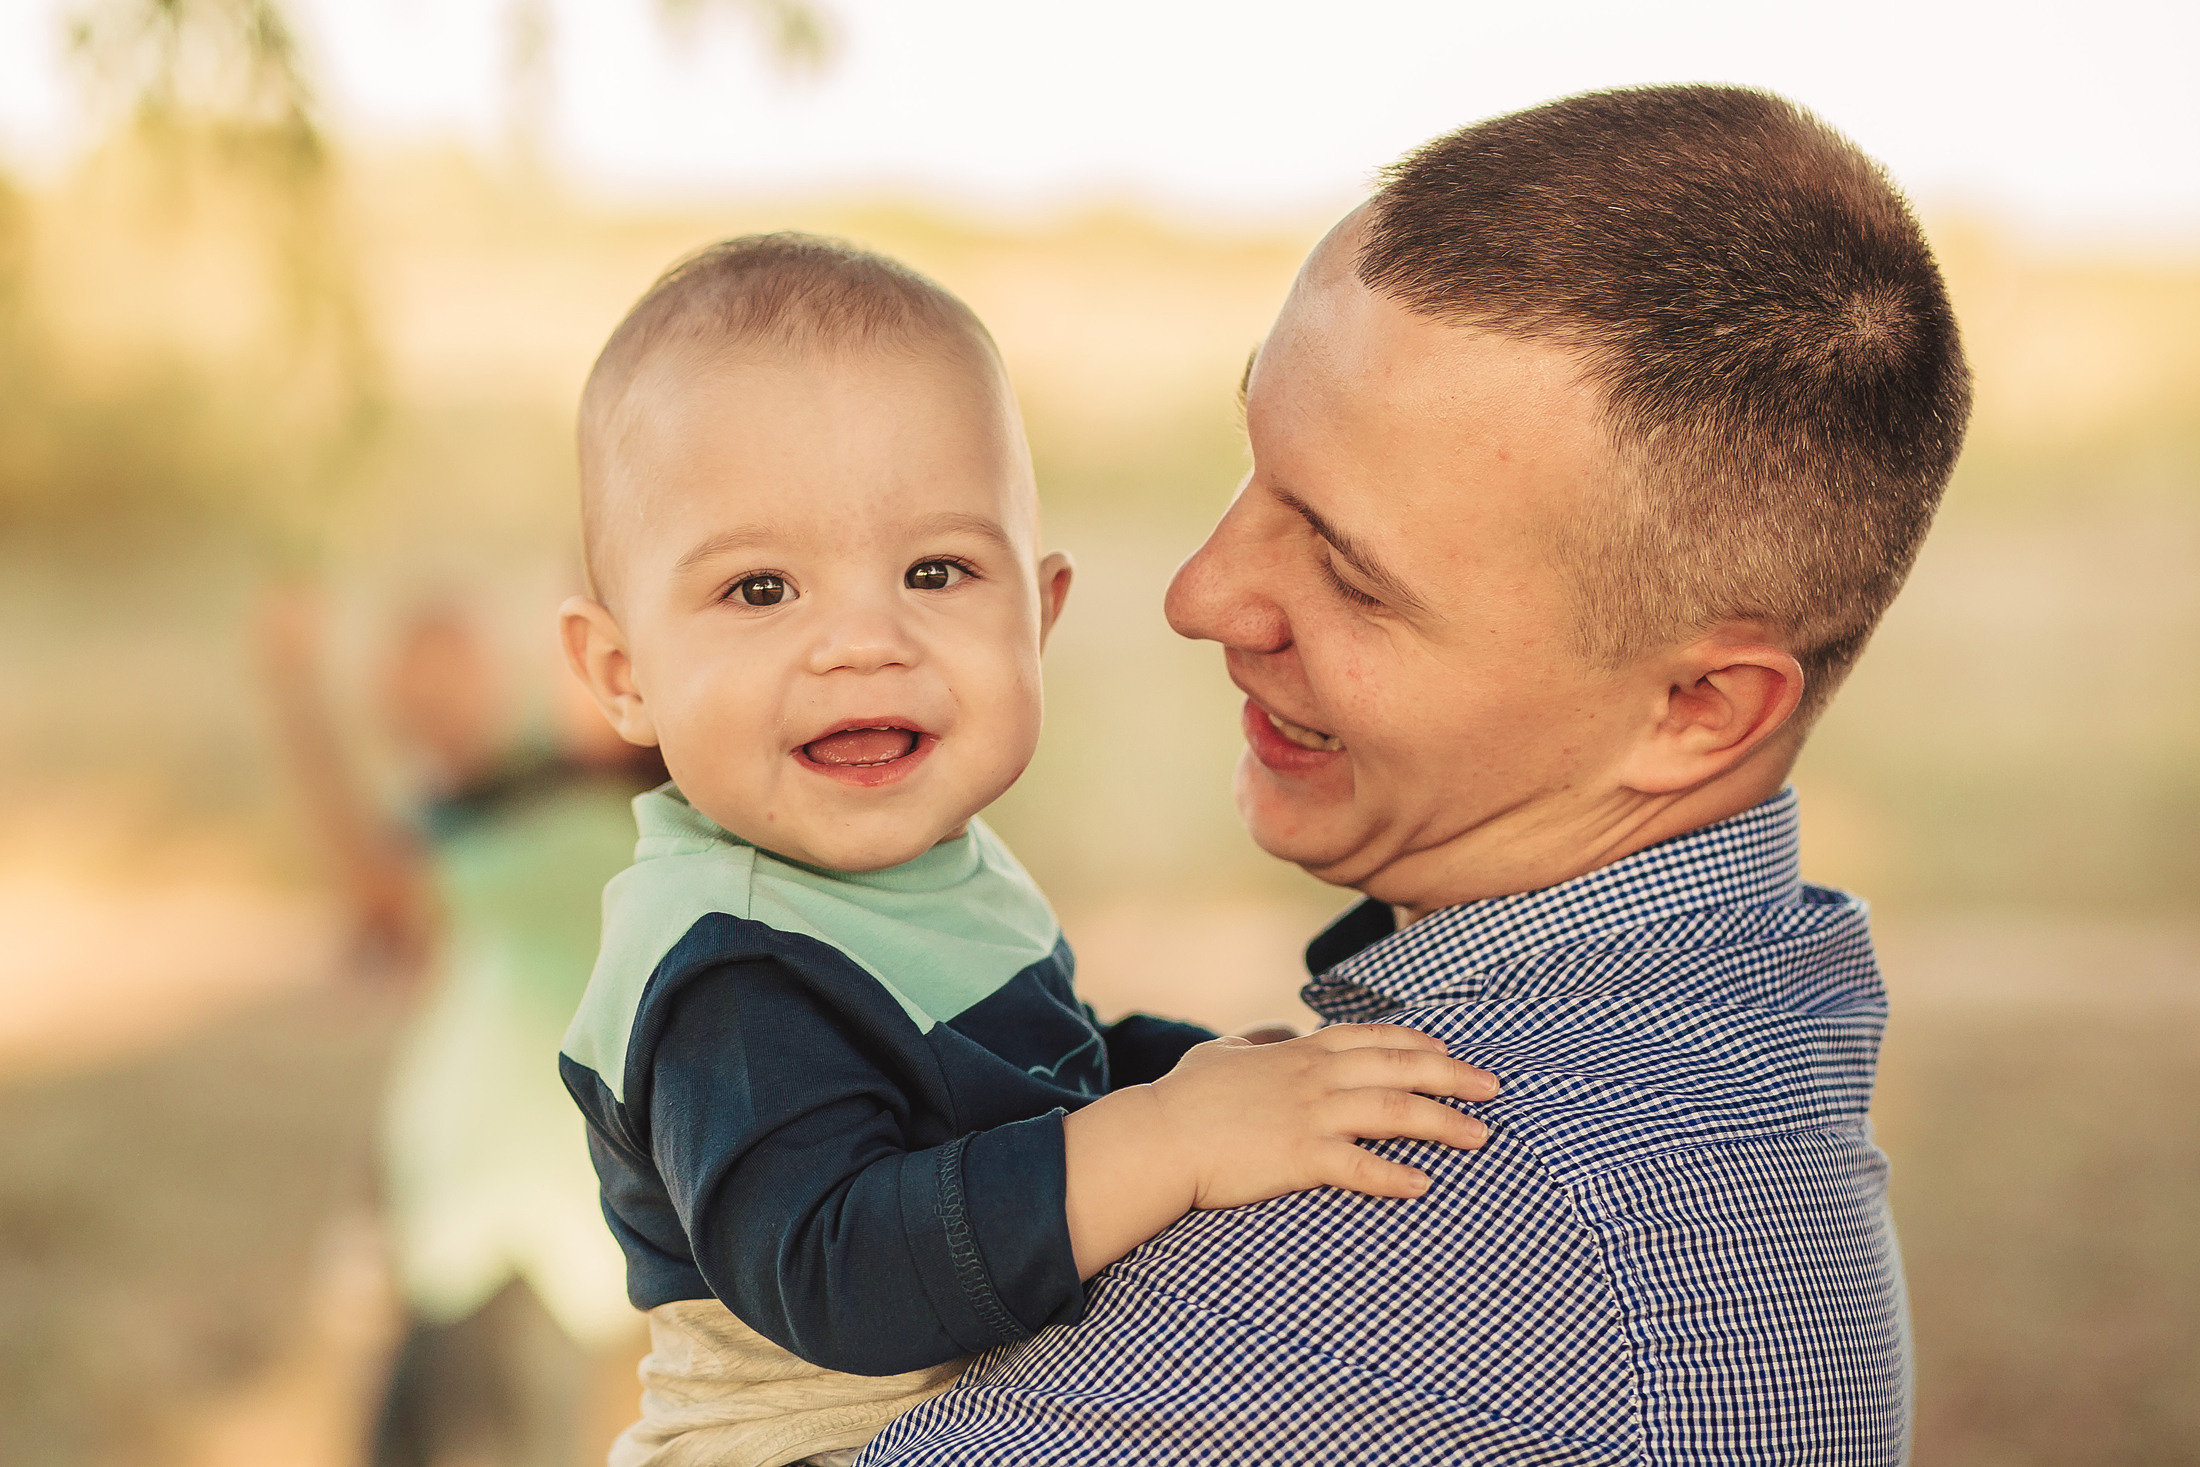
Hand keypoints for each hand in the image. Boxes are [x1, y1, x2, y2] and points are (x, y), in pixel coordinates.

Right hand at [1150, 1025, 1497, 1208]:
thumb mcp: (1223, 1051)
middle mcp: (1314, 1076)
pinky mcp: (1299, 1156)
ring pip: (1393, 1110)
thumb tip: (1279, 1030)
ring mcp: (1309, 1114)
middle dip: (1453, 1074)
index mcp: (1300, 1050)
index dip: (1419, 1041)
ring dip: (1442, 1122)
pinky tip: (1422, 1184)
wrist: (1159, 1136)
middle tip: (1493, 1088)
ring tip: (1481, 1136)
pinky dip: (1393, 1174)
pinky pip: (1358, 1165)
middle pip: (1400, 1066)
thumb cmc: (1185, 1098)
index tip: (1451, 1049)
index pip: (1375, 1037)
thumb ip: (1258, 1038)